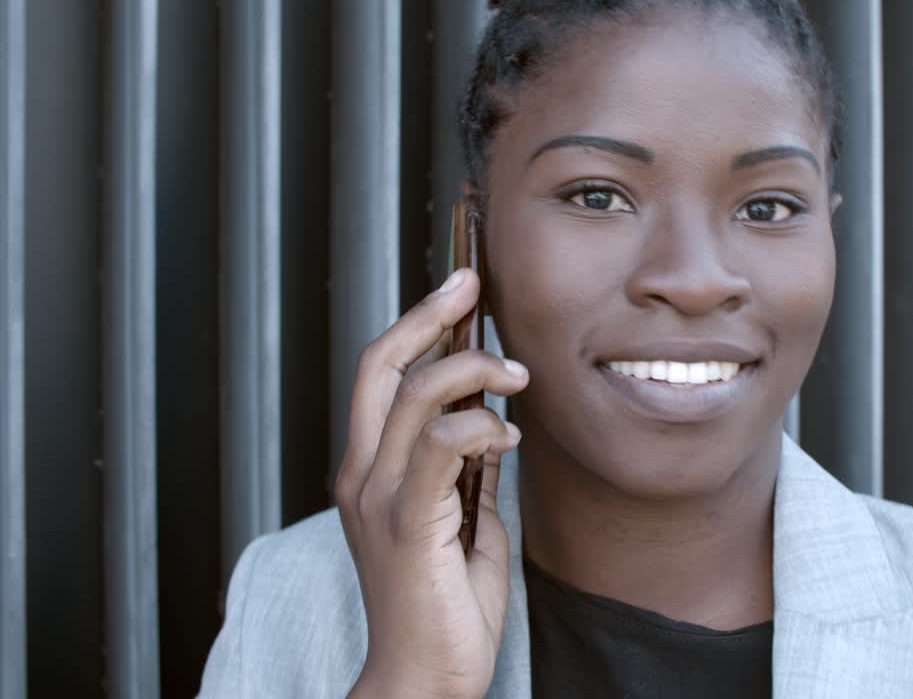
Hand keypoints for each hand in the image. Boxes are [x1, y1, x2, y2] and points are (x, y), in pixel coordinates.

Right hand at [337, 268, 528, 698]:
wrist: (423, 675)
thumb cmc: (443, 604)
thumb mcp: (458, 518)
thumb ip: (461, 470)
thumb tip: (490, 423)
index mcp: (369, 469)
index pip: (380, 373)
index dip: (417, 322)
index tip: (459, 289)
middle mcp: (362, 474)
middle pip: (380, 364)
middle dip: (428, 313)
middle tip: (472, 284)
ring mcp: (378, 497)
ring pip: (415, 395)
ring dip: (475, 372)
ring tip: (517, 380)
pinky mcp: (405, 523)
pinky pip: (439, 447)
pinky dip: (480, 427)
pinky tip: (509, 439)